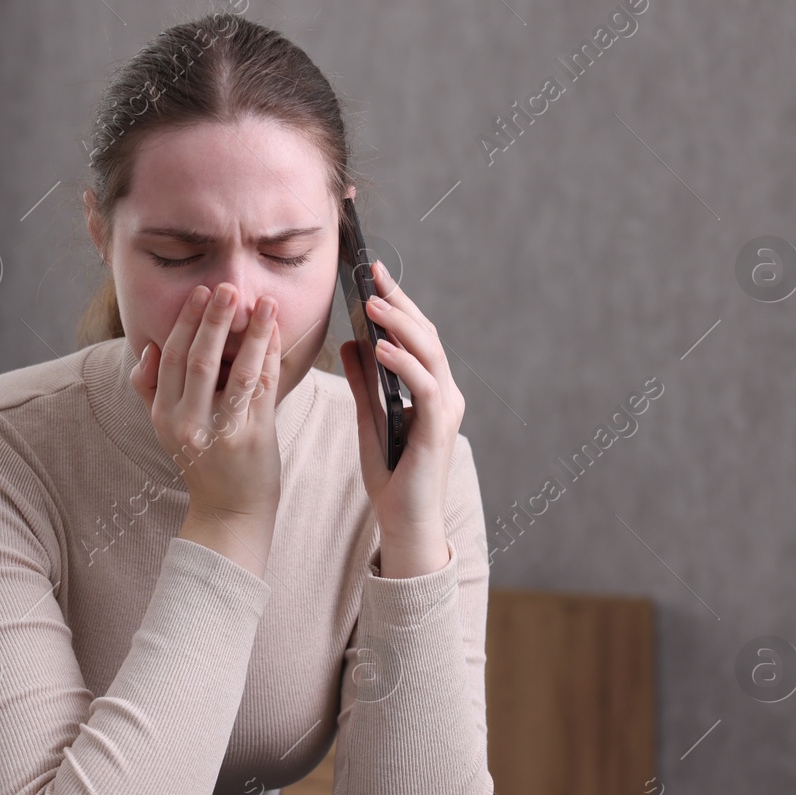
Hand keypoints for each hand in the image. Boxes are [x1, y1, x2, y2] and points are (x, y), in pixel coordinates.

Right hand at [129, 281, 282, 520]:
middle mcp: (187, 422)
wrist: (229, 512)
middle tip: (226, 287)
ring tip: (262, 303)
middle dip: (213, 319)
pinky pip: (261, 388)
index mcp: (164, 415)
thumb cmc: (203, 464)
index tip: (199, 293)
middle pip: (198, 359)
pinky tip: (276, 333)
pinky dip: (269, 357)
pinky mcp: (252, 437)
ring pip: (234, 371)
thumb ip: (151, 389)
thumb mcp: (166, 429)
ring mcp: (221, 431)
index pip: (170, 358)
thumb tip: (149, 348)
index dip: (185, 322)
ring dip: (250, 333)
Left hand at [339, 259, 464, 574]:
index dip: (397, 302)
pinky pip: (424, 387)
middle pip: (425, 336)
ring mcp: (445, 410)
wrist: (403, 521)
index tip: (373, 273)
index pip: (415, 336)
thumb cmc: (390, 474)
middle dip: (400, 302)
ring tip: (372, 304)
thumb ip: (363, 382)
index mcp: (430, 389)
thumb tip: (350, 343)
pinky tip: (381, 347)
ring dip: (399, 327)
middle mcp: (445, 394)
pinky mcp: (438, 429)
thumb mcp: (368, 418)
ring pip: (428, 355)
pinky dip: (404, 364)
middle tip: (373, 274)